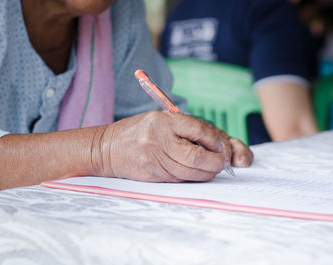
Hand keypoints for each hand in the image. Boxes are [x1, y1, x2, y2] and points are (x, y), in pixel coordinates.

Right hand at [92, 110, 252, 181]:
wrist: (107, 149)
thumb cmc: (138, 131)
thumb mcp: (161, 119)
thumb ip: (187, 127)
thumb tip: (218, 142)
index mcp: (163, 122)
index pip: (198, 129)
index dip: (216, 139)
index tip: (223, 144)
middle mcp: (159, 141)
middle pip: (198, 157)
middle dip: (218, 161)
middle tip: (225, 160)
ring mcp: (156, 161)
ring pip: (192, 172)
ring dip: (210, 171)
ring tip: (215, 165)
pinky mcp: (155, 176)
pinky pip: (183, 179)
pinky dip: (196, 176)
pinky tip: (198, 170)